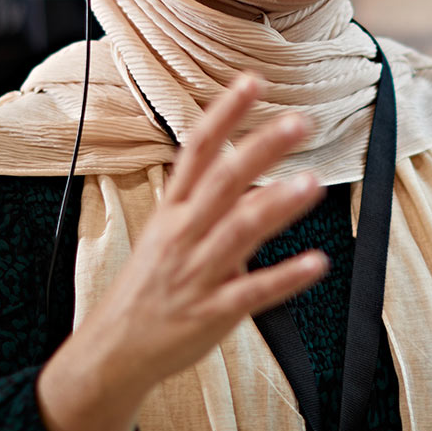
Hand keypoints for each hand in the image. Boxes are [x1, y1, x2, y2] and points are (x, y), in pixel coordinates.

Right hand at [37, 74, 327, 430]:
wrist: (114, 350)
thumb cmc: (150, 285)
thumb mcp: (169, 233)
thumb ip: (211, 204)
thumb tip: (258, 175)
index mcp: (173, 210)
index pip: (198, 150)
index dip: (225, 114)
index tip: (253, 81)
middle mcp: (184, 234)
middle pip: (224, 181)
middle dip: (260, 149)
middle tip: (299, 121)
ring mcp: (197, 273)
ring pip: (239, 231)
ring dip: (278, 205)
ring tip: (314, 182)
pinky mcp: (212, 312)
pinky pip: (252, 292)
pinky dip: (285, 277)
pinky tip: (317, 262)